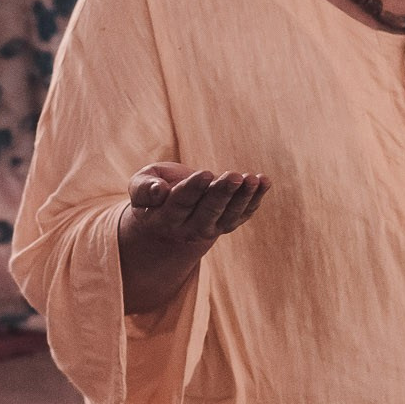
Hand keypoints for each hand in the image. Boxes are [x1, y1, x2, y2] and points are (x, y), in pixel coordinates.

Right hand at [117, 162, 268, 314]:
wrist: (168, 214)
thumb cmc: (152, 192)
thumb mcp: (140, 185)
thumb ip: (144, 188)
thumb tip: (159, 191)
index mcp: (164, 219)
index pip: (180, 205)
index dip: (193, 190)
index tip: (206, 174)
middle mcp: (189, 229)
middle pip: (208, 213)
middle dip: (222, 194)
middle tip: (234, 176)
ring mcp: (211, 229)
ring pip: (229, 216)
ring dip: (243, 197)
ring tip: (253, 179)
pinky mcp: (227, 224)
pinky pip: (243, 214)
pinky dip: (256, 199)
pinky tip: (264, 181)